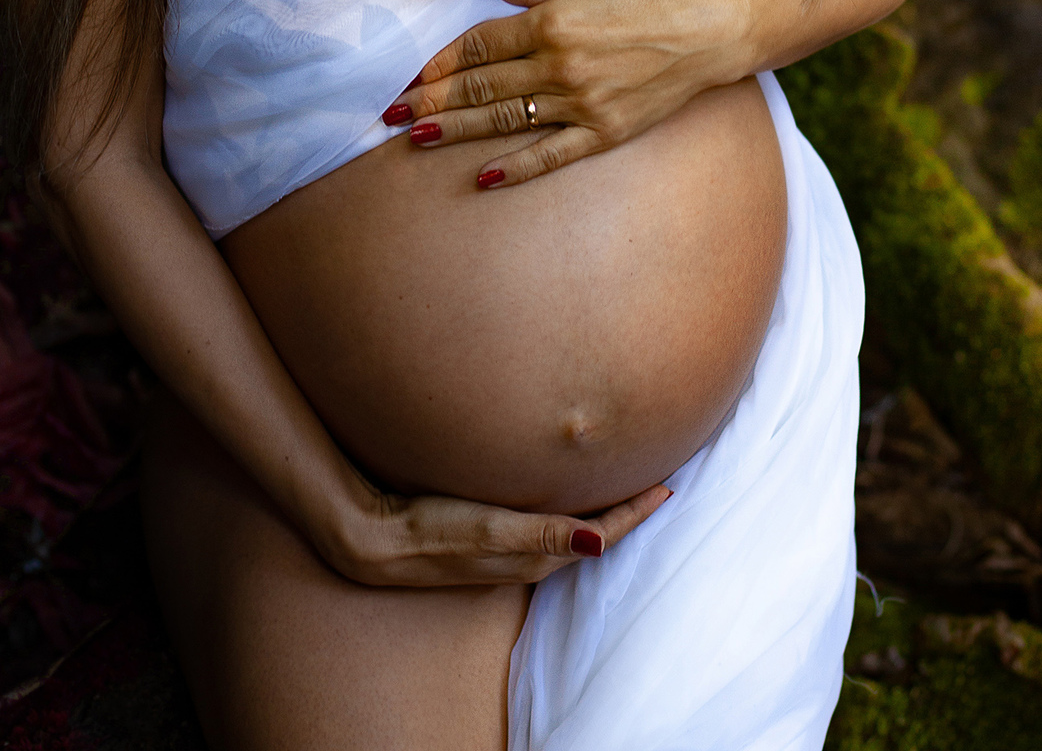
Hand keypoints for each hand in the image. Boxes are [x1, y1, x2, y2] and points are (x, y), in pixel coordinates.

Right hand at [326, 477, 672, 587]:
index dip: (636, 511)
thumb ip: (542, 532)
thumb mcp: (489, 528)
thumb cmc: (430, 529)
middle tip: (657, 484)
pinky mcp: (489, 540)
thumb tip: (601, 539)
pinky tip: (564, 500)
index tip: (668, 486)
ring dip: (600, 513)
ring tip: (624, 489)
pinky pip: (544, 531)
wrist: (372, 540)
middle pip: (594, 536)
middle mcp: (527, 557)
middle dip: (627, 514)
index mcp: (534, 555)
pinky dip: (568, 514)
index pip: (602, 533)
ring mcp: (507, 551)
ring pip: (570, 533)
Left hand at [387, 0, 753, 186]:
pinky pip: (552, 154)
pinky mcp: (607, 131)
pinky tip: (483, 177)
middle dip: (432, 100)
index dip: (439, 62)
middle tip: (390, 113)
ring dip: (457, 131)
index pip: (478, 45)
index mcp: (553, 22)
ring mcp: (583, 103)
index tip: (409, 75)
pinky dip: (517, 168)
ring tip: (416, 138)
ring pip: (506, 121)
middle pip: (482, 86)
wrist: (716, 27)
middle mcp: (561, 65)